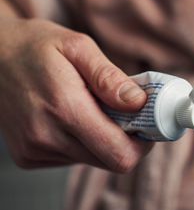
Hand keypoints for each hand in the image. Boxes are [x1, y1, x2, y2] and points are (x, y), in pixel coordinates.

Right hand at [0, 17, 151, 171]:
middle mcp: (46, 137)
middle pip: (110, 162)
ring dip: (103, 140)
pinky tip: (71, 120)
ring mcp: (35, 150)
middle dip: (126, 141)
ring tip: (92, 110)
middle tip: (126, 116)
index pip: (119, 154)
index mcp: (64, 108)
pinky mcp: (29, 156)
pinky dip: (82, 143)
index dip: (142, 146)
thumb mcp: (77, 47)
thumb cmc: (35, 47)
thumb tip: (139, 104)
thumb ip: (110, 78)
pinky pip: (73, 159)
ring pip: (93, 161)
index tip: (147, 127)